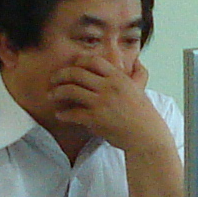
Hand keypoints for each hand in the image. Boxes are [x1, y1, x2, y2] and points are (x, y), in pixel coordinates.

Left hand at [49, 54, 168, 157]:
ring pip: (70, 90)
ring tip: (51, 95)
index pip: (93, 61)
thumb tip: (137, 60)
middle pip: (77, 73)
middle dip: (61, 75)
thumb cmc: (143, 114)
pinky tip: (59, 115)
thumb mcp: (141, 88)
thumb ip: (138, 73)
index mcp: (118, 77)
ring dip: (57, 92)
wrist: (146, 136)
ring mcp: (101, 103)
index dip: (79, 61)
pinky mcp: (95, 119)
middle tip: (53, 79)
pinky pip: (72, 113)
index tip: (72, 66)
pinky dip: (63, 114)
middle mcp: (108, 87)